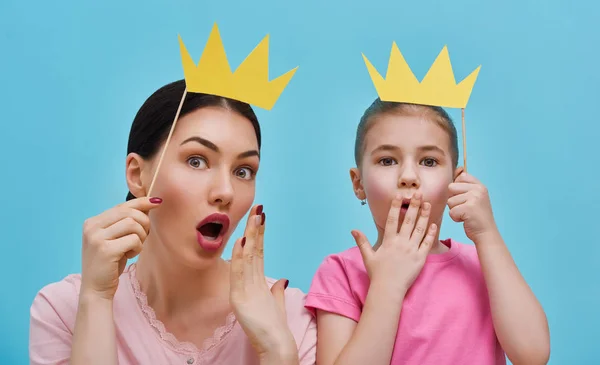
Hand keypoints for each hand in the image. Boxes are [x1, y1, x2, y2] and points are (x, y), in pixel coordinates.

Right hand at [80, 197, 160, 299]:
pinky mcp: (105, 250)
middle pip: (129, 213)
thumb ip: (124, 222)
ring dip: (141, 236)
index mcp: (92, 222)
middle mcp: (92, 227)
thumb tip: (149, 204)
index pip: (121, 206)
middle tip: (144, 236)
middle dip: (144, 223)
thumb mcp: (114, 239)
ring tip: (134, 247)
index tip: (157, 202)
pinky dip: (138, 247)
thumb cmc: (109, 263)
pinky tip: (130, 255)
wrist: (96, 289)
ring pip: (132, 224)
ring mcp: (96, 238)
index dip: (141, 202)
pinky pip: (133, 240)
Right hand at [229, 206, 297, 361]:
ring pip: (246, 257)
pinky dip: (239, 257)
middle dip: (255, 228)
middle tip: (257, 207)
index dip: (259, 234)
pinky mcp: (239, 298)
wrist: (273, 344)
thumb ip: (276, 290)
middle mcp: (247, 282)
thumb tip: (283, 279)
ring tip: (253, 217)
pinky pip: (239, 273)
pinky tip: (241, 242)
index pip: (258, 253)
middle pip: (251, 250)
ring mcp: (242, 289)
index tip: (262, 216)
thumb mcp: (276, 304)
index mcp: (256, 282)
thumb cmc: (273, 326)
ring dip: (250, 236)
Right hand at [352, 191, 436, 295]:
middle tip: (418, 194)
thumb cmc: (377, 274)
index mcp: (389, 241)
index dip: (395, 207)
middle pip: (408, 220)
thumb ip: (362, 242)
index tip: (399, 196)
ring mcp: (412, 250)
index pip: (392, 219)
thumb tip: (353, 230)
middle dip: (413, 206)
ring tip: (427, 204)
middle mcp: (401, 243)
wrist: (388, 289)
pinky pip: (427, 243)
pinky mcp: (420, 258)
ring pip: (420, 229)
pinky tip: (433, 224)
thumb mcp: (368, 256)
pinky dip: (430, 233)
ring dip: (424, 216)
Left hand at [448, 172, 497, 241]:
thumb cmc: (476, 216)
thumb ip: (465, 184)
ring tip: (466, 214)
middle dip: (454, 200)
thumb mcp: (474, 197)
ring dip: (455, 210)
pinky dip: (456, 218)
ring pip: (450, 200)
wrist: (486, 233)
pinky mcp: (469, 208)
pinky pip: (451, 211)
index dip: (458, 189)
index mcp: (480, 185)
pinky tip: (466, 220)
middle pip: (451, 188)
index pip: (460, 177)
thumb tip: (458, 168)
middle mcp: (479, 189)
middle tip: (465, 208)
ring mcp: (475, 198)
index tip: (466, 199)